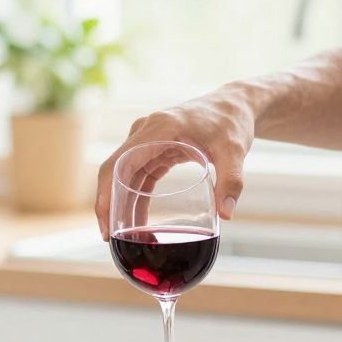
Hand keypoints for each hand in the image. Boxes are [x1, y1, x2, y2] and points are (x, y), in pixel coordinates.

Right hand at [95, 85, 258, 236]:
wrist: (235, 105)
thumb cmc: (232, 122)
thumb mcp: (234, 151)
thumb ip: (231, 181)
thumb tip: (226, 214)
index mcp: (159, 128)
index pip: (120, 163)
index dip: (106, 193)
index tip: (106, 221)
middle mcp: (146, 131)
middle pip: (115, 170)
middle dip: (109, 204)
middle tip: (107, 237)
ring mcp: (148, 138)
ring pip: (123, 174)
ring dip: (121, 202)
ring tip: (123, 234)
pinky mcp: (154, 147)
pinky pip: (137, 173)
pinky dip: (134, 195)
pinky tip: (137, 218)